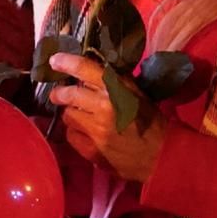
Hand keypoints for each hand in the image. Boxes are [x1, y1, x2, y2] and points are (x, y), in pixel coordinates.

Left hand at [48, 53, 166, 182]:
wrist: (161, 157)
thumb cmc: (151, 123)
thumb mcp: (137, 95)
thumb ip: (114, 83)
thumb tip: (88, 71)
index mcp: (118, 91)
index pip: (87, 69)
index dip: (67, 63)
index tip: (55, 60)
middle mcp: (104, 108)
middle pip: (69, 94)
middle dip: (60, 93)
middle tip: (59, 94)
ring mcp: (95, 130)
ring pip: (67, 116)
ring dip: (71, 114)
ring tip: (80, 116)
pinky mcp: (90, 150)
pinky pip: (70, 135)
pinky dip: (75, 132)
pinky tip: (85, 133)